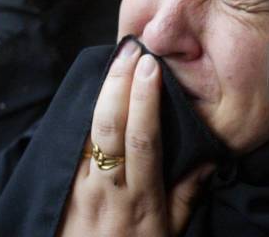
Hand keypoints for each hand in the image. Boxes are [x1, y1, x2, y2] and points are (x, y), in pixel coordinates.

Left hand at [58, 40, 214, 236]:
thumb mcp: (170, 233)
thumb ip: (188, 194)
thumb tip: (208, 158)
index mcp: (141, 196)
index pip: (142, 138)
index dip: (145, 99)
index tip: (151, 66)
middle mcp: (108, 185)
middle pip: (109, 125)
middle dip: (119, 82)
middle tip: (131, 49)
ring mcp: (80, 183)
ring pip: (86, 128)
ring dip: (99, 90)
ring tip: (114, 59)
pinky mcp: (61, 183)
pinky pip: (71, 140)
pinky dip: (81, 110)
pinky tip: (93, 88)